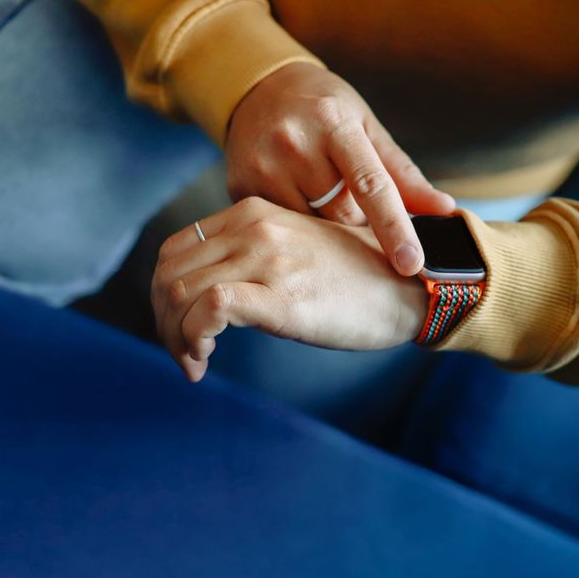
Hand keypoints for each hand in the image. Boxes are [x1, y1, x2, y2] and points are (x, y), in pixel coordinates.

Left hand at [152, 197, 428, 382]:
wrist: (414, 286)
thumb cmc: (361, 277)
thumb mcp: (298, 249)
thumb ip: (254, 257)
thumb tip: (212, 296)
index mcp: (253, 213)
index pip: (176, 251)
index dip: (165, 295)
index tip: (181, 330)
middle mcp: (253, 229)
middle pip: (169, 274)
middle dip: (164, 322)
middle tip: (183, 355)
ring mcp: (267, 260)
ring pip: (180, 293)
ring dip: (176, 338)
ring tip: (194, 364)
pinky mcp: (281, 296)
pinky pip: (209, 309)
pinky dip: (194, 339)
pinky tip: (206, 360)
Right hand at [225, 61, 454, 276]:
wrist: (258, 88)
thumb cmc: (325, 110)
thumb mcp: (366, 128)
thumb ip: (404, 174)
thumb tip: (447, 211)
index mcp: (335, 124)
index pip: (371, 184)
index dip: (395, 228)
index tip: (412, 263)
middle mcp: (295, 143)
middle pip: (341, 214)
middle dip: (357, 222)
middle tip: (353, 205)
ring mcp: (262, 166)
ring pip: (311, 228)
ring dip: (326, 226)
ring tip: (321, 197)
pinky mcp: (239, 187)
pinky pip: (282, 227)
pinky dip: (298, 226)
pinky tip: (296, 200)